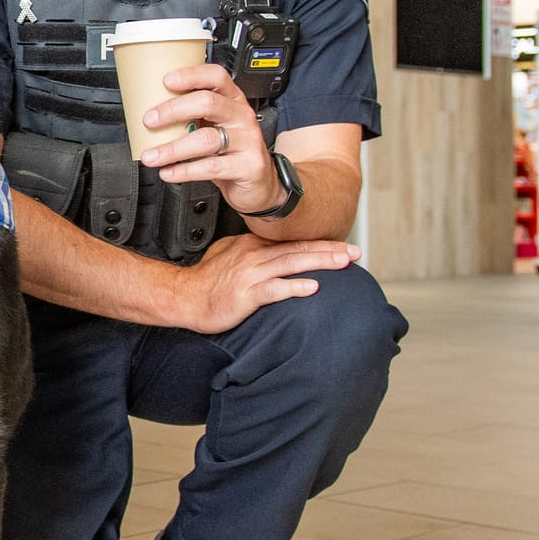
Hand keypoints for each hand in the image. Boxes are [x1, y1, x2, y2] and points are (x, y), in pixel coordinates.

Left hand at [137, 64, 282, 214]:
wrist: (259, 182)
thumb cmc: (231, 151)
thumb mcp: (215, 127)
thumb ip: (193, 117)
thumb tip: (152, 113)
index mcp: (232, 100)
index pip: (216, 77)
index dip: (192, 76)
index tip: (166, 81)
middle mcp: (241, 116)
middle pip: (208, 103)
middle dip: (173, 110)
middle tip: (150, 121)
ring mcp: (247, 140)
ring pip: (206, 139)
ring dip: (172, 148)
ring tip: (152, 156)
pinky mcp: (248, 165)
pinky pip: (211, 167)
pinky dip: (185, 170)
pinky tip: (169, 172)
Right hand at [171, 233, 360, 332]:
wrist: (183, 297)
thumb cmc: (205, 282)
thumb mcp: (229, 255)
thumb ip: (253, 252)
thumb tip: (272, 250)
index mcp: (252, 246)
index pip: (292, 241)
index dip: (321, 242)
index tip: (343, 245)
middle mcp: (254, 256)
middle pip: (298, 249)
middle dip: (330, 249)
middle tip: (355, 251)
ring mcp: (250, 274)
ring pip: (291, 263)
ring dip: (320, 262)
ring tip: (344, 263)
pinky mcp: (245, 295)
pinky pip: (273, 289)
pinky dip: (293, 287)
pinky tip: (312, 288)